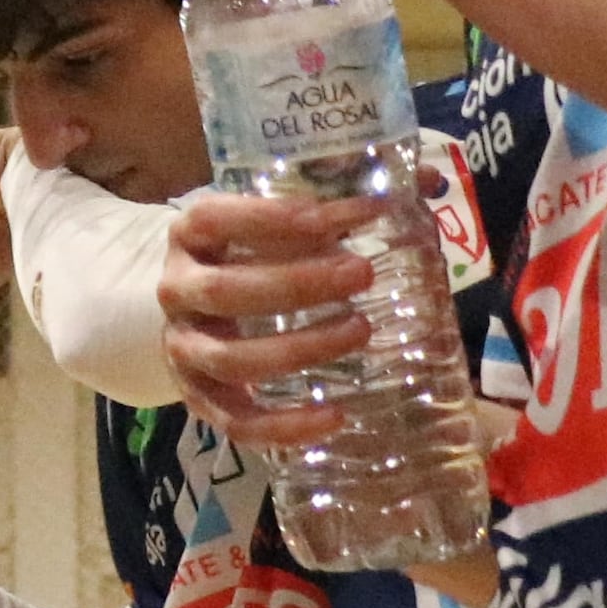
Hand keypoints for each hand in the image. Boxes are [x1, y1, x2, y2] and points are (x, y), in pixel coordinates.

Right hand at [158, 189, 384, 444]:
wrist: (196, 307)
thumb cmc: (251, 255)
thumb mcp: (280, 223)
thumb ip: (342, 205)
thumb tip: (428, 181)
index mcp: (190, 236)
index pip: (218, 219)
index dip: (273, 218)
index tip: (343, 216)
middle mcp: (178, 290)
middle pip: (224, 291)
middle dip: (296, 284)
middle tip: (362, 273)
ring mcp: (183, 347)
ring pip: (229, 359)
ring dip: (297, 348)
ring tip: (361, 330)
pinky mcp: (199, 397)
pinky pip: (234, 420)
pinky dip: (282, 426)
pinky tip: (334, 416)